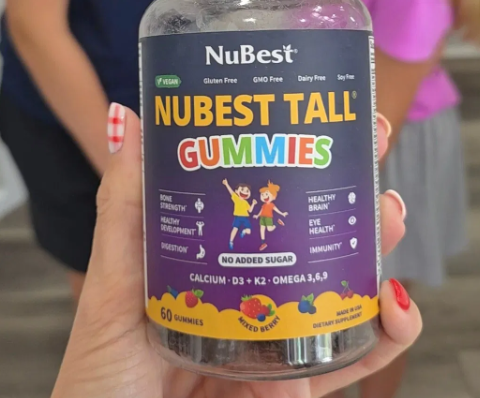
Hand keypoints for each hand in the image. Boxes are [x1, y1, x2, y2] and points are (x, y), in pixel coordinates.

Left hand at [52, 108, 420, 397]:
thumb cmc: (98, 376)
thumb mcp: (111, 284)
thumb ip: (123, 208)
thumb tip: (129, 119)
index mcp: (210, 264)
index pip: (264, 206)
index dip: (300, 165)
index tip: (325, 124)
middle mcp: (247, 299)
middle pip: (311, 244)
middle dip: (351, 202)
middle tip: (371, 162)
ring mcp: (271, 346)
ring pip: (339, 296)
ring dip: (375, 257)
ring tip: (387, 220)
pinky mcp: (289, 391)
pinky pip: (344, 366)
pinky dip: (378, 340)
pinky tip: (391, 309)